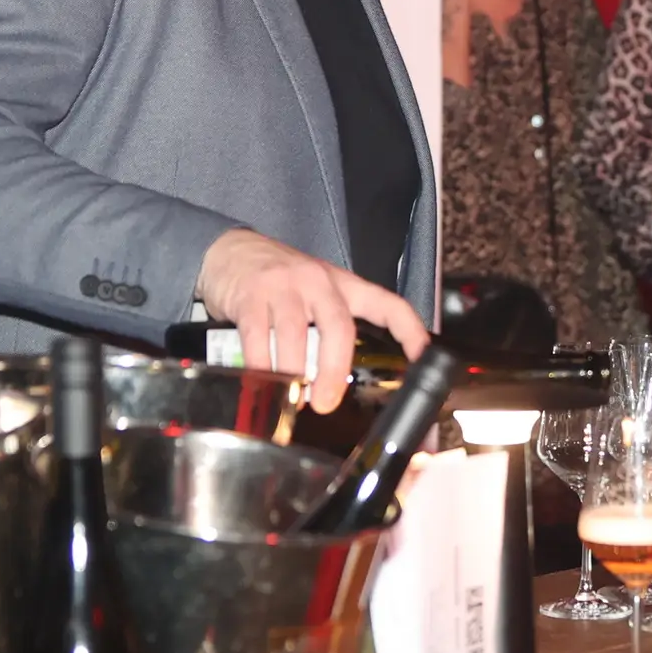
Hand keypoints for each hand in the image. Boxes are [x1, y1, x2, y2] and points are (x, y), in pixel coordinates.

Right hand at [197, 229, 430, 412]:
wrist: (229, 251)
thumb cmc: (280, 280)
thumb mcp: (317, 294)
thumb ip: (332, 327)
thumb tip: (346, 379)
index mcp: (343, 285)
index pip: (388, 305)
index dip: (410, 331)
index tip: (422, 358)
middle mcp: (317, 282)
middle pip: (338, 327)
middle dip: (334, 369)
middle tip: (327, 401)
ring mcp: (283, 286)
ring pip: (295, 334)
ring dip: (294, 372)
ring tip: (292, 397)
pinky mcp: (250, 296)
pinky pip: (258, 336)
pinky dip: (259, 364)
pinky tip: (261, 381)